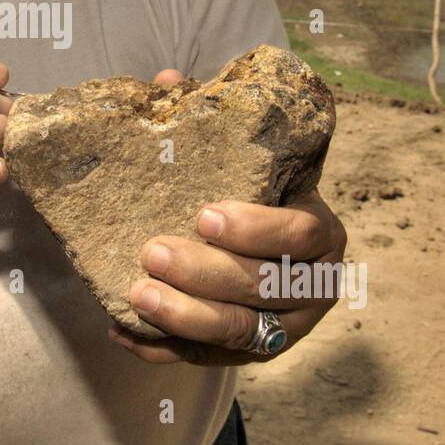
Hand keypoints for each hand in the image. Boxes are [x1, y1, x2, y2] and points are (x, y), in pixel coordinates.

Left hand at [106, 68, 347, 364]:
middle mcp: (314, 287)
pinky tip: (123, 332)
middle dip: (204, 274)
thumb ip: (211, 122)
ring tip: (136, 293)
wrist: (267, 248)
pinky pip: (207, 362)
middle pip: (262, 289)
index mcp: (321, 232)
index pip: (301, 236)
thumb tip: (164, 82)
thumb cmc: (252, 195)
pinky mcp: (251, 356)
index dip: (256, 230)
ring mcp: (286, 329)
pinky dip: (163, 349)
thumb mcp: (244, 160)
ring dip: (183, 317)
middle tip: (152, 252)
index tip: (204, 215)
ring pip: (238, 333)